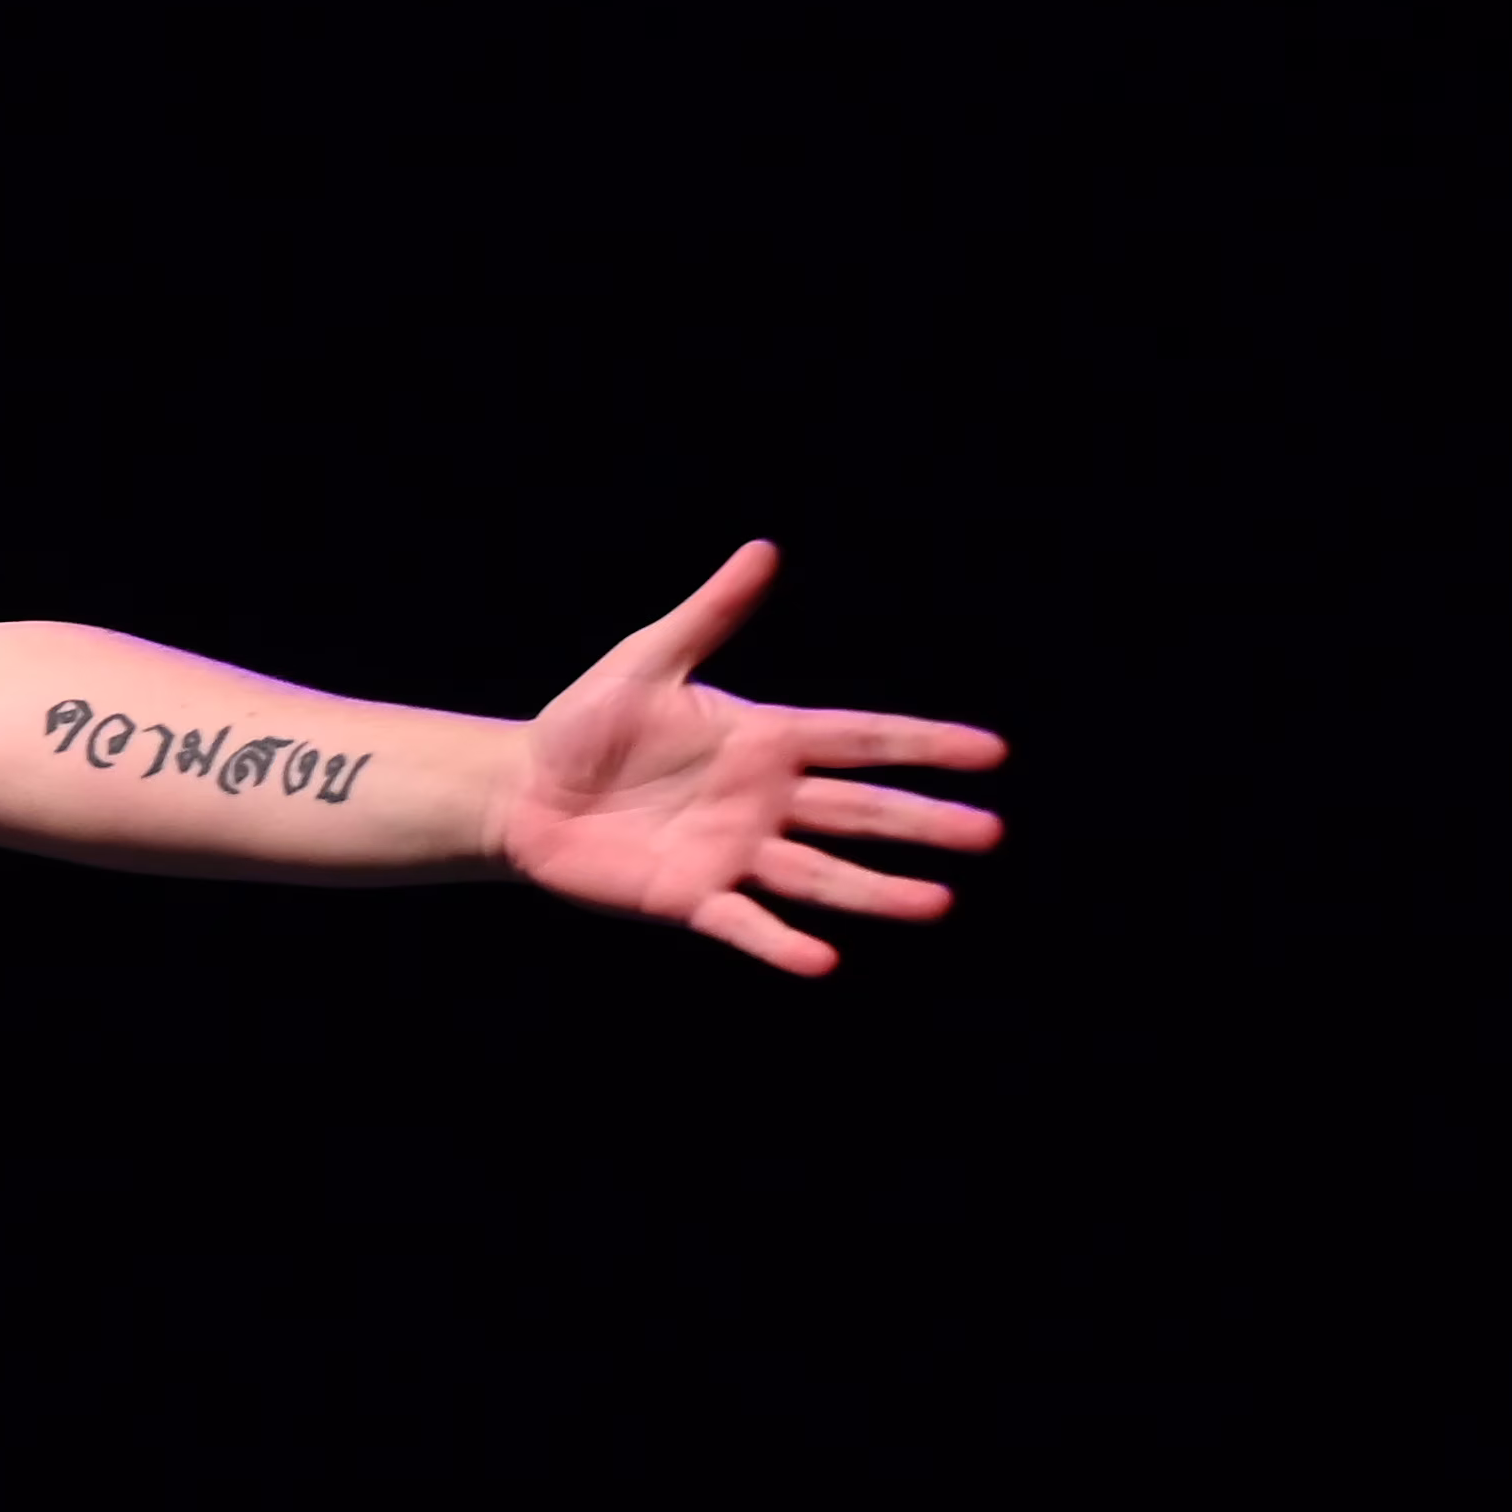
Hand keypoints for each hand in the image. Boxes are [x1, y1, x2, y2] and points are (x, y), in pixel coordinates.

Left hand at [498, 544, 1007, 977]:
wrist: (521, 791)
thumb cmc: (585, 723)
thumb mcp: (647, 661)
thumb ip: (710, 614)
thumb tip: (763, 550)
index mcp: (765, 740)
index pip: (861, 739)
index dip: (924, 744)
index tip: (991, 752)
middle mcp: (764, 800)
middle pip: (859, 812)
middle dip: (922, 823)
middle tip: (988, 835)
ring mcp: (733, 852)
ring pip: (819, 874)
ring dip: (876, 891)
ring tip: (936, 902)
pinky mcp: (691, 897)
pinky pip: (745, 923)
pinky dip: (780, 943)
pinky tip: (823, 962)